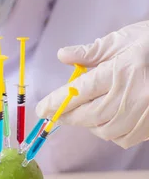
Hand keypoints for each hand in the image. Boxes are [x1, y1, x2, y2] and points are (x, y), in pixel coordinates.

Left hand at [36, 22, 148, 148]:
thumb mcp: (120, 40)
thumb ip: (90, 52)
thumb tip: (63, 55)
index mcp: (120, 71)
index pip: (79, 92)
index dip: (57, 102)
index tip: (42, 109)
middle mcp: (132, 95)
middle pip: (89, 115)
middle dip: (68, 116)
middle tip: (55, 114)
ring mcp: (145, 112)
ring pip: (105, 130)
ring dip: (89, 125)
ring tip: (83, 114)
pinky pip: (124, 138)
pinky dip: (110, 132)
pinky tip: (107, 120)